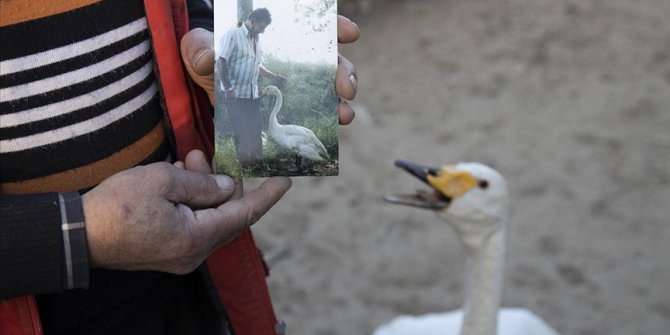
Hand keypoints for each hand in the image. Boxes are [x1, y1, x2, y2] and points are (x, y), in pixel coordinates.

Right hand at [83, 150, 291, 273]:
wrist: (76, 235)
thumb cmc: (117, 205)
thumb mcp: (163, 180)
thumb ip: (201, 183)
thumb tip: (226, 186)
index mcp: (197, 237)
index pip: (244, 214)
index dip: (266, 195)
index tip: (285, 180)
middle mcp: (194, 253)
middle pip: (226, 215)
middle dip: (221, 183)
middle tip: (202, 156)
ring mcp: (180, 256)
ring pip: (208, 218)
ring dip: (203, 189)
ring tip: (186, 160)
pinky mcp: (167, 253)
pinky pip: (192, 225)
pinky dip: (191, 202)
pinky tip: (177, 179)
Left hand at [180, 16, 360, 124]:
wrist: (200, 83)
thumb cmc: (203, 56)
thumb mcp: (197, 48)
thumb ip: (199, 49)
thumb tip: (207, 59)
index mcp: (276, 36)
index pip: (311, 28)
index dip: (334, 27)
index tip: (350, 33)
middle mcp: (292, 58)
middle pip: (329, 60)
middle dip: (344, 72)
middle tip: (347, 89)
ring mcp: (292, 84)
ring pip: (327, 89)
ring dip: (340, 102)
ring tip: (345, 115)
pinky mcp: (286, 107)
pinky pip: (312, 112)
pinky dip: (325, 119)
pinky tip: (334, 127)